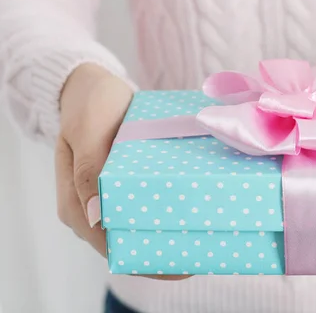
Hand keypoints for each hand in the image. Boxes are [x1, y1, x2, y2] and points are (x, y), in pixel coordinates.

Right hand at [56, 63, 187, 279]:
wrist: (91, 86)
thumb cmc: (90, 106)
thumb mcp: (88, 130)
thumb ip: (88, 170)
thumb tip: (97, 216)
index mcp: (75, 204)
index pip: (109, 246)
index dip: (142, 261)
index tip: (179, 266)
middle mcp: (89, 209)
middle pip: (125, 243)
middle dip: (159, 252)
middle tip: (201, 252)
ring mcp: (106, 199)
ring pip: (134, 229)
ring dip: (164, 234)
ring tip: (202, 238)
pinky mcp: (121, 186)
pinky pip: (142, 208)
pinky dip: (164, 213)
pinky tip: (190, 213)